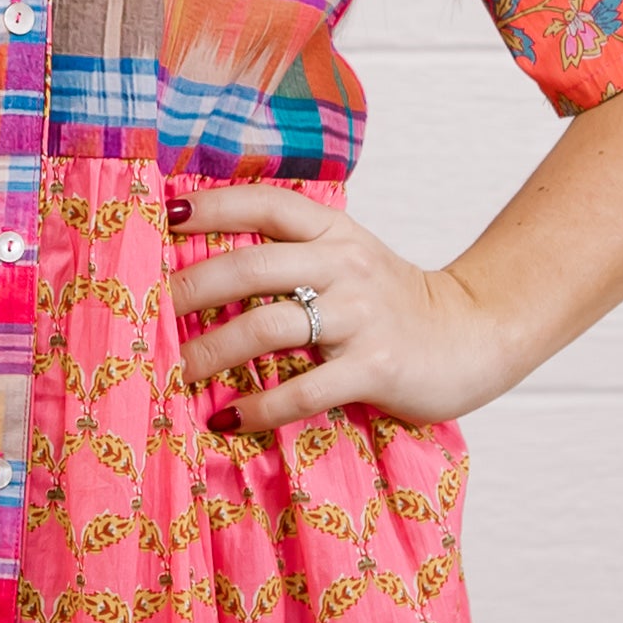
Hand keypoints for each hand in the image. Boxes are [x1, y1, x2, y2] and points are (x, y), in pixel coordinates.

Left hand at [174, 184, 519, 437]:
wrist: (473, 335)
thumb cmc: (392, 304)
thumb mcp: (349, 259)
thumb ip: (294, 254)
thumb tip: (207, 265)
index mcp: (334, 231)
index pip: (265, 204)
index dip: (212, 206)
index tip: (162, 217)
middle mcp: (344, 265)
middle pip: (249, 267)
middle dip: (189, 290)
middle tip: (149, 315)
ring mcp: (360, 316)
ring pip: (266, 326)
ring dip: (211, 353)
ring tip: (178, 374)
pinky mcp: (374, 367)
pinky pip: (302, 389)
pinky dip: (258, 408)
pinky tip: (227, 418)